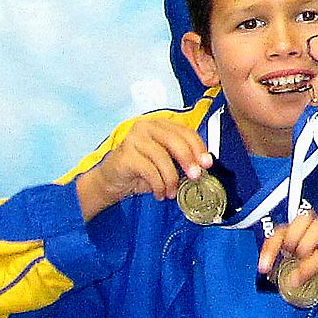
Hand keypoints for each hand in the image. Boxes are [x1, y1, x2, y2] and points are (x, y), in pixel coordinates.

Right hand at [75, 114, 210, 217]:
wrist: (111, 181)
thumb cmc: (140, 171)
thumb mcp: (165, 162)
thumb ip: (181, 159)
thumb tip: (203, 165)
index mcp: (159, 125)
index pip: (185, 131)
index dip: (199, 147)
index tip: (207, 163)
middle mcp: (146, 127)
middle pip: (175, 140)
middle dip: (188, 160)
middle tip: (195, 176)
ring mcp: (133, 139)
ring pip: (162, 157)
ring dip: (171, 178)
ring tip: (172, 192)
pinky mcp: (125, 154)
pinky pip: (149, 169)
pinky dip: (158, 184)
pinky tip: (160, 193)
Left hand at [260, 209, 317, 317]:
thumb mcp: (299, 270)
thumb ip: (284, 266)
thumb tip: (268, 270)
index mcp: (303, 236)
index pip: (283, 230)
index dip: (271, 245)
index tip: (264, 265)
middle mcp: (317, 234)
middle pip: (302, 218)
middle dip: (290, 236)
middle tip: (288, 254)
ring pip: (317, 227)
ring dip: (303, 243)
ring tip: (299, 259)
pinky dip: (307, 267)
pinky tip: (298, 279)